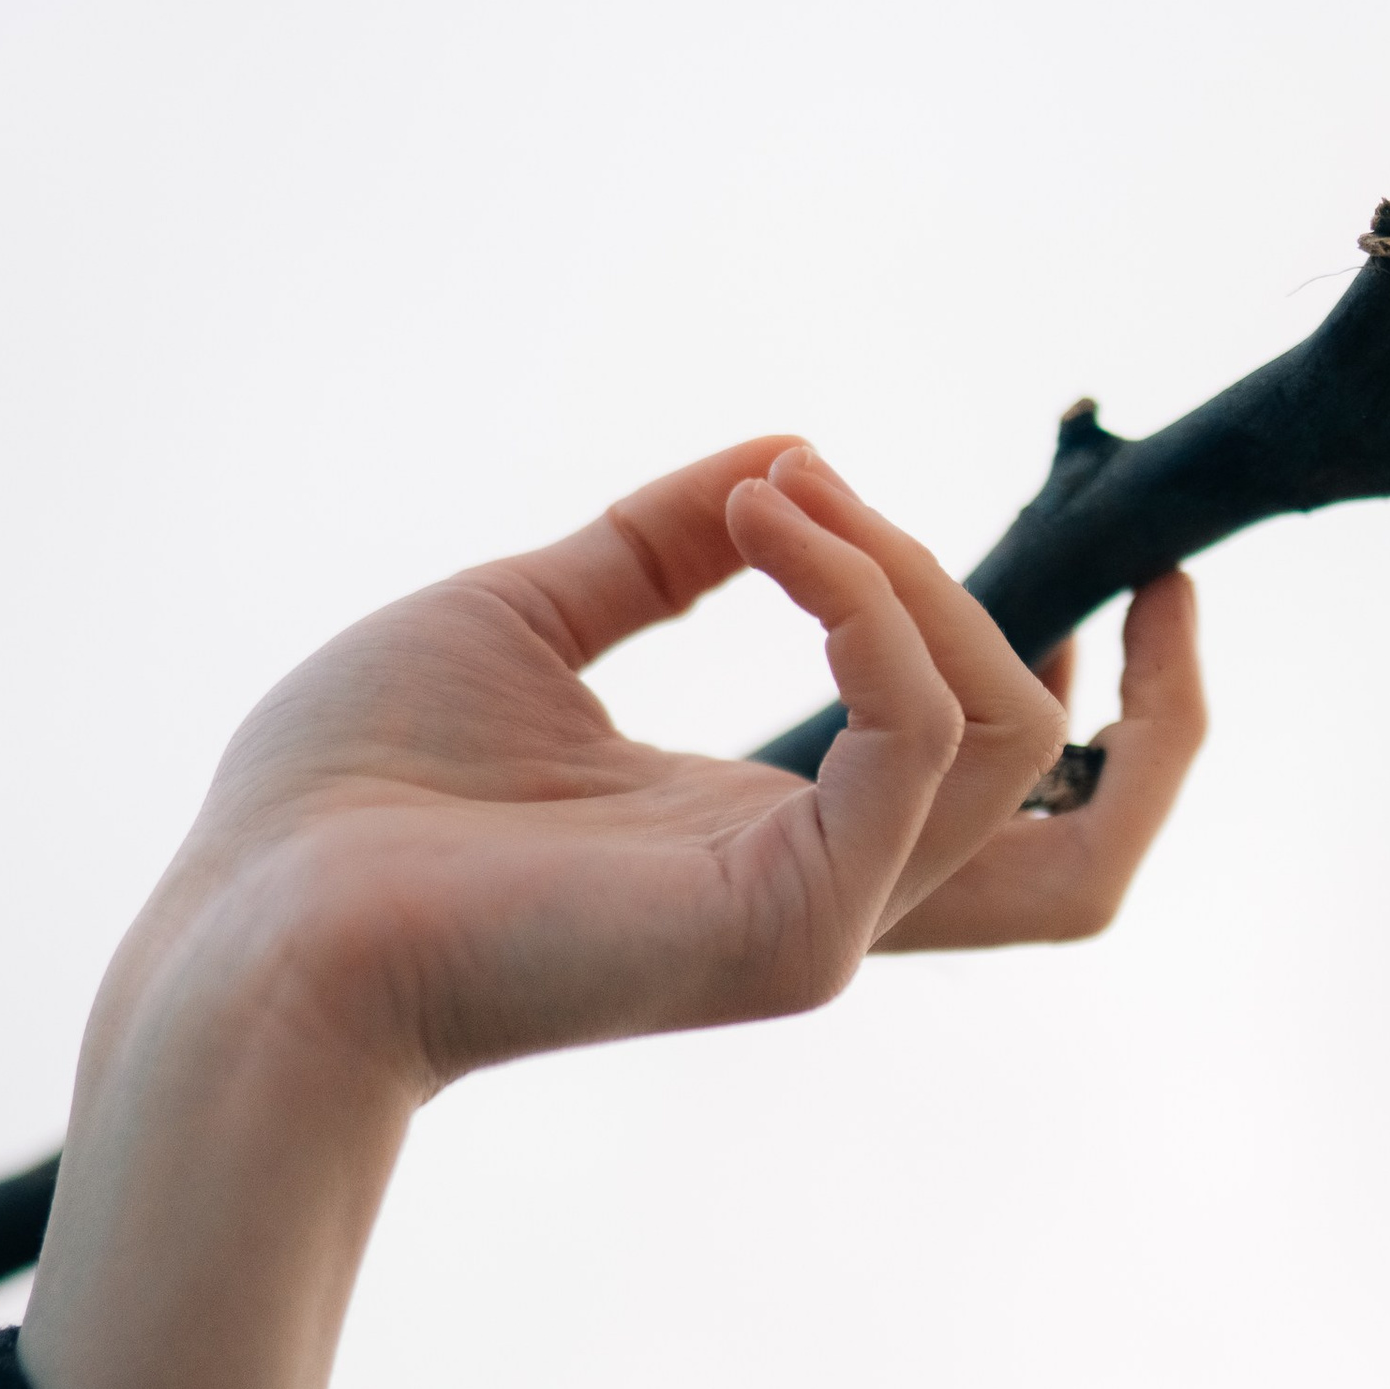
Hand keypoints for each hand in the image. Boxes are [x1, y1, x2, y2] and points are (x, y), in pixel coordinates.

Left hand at [21, 437, 1202, 1388]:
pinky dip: (870, 605)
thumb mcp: (523, 618)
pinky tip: (772, 524)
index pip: (1017, 795)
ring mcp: (815, 925)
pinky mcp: (786, 933)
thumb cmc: (346, 799)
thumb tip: (784, 456)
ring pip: (1019, 751)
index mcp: (774, 835)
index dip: (1102, 684)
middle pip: (1086, 819)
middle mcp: (820, 890)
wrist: (249, 926)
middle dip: (1140, 675)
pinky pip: (914, 742)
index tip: (1119, 562)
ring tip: (790, 498)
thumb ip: (659, 548)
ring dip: (930, 576)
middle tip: (1105, 546)